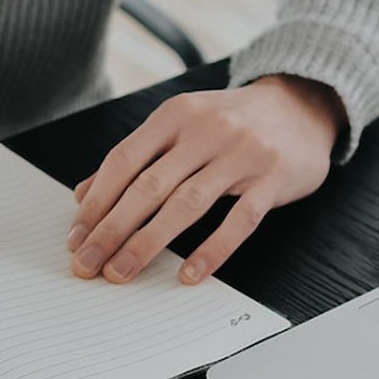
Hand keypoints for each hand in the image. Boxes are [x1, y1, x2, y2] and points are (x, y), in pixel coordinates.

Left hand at [66, 74, 344, 284]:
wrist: (302, 104)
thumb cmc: (234, 122)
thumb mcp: (182, 125)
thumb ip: (136, 156)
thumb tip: (85, 195)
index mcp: (176, 115)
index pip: (124, 160)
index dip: (96, 202)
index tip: (76, 237)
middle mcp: (206, 131)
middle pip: (148, 186)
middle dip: (112, 229)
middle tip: (88, 263)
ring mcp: (242, 155)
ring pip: (186, 204)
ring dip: (148, 243)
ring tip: (122, 271)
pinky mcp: (273, 179)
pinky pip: (239, 221)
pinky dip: (212, 250)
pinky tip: (189, 275)